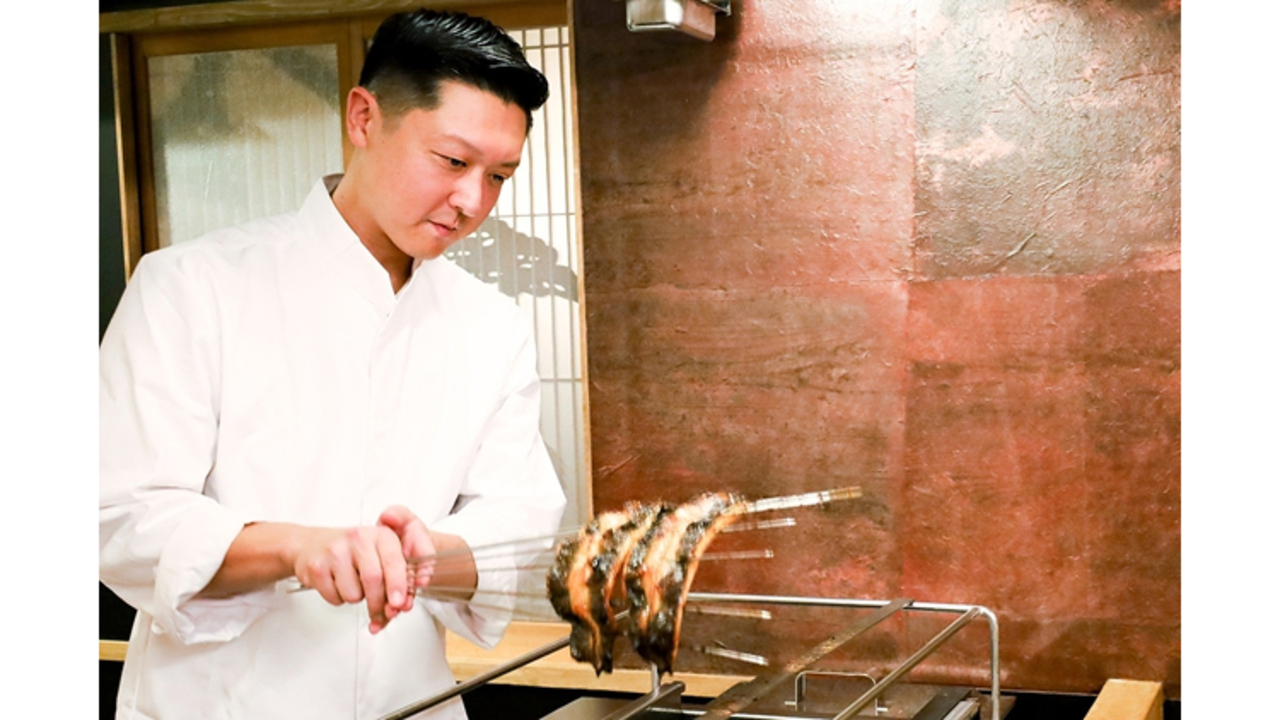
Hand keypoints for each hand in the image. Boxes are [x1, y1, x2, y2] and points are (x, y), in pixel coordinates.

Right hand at [292, 513, 425, 633]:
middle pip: (373, 579)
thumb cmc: (351, 552)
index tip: (399, 602)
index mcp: (381, 535)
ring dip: (355, 598)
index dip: (398, 584)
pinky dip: (338, 598)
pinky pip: (334, 597)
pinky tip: (337, 583)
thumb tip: (402, 604)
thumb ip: (395, 576)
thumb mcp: (378, 554)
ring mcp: (335, 551)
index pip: (394, 561)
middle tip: (378, 610)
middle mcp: (358, 538)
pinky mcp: (317, 566)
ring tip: (352, 584)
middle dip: (378, 602)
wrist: (312, 545)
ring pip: (353, 593)